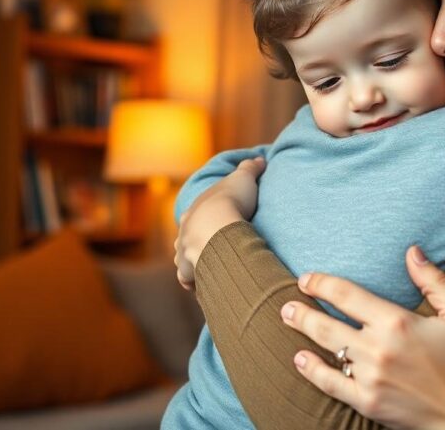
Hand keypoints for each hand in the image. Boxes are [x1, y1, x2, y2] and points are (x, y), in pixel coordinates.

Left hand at [174, 157, 265, 289]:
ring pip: (184, 260)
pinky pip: (189, 280)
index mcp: (193, 212)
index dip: (203, 222)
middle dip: (195, 245)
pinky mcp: (189, 270)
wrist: (218, 224)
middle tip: (211, 250)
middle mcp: (184, 232)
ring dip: (194, 264)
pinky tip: (206, 286)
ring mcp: (184, 252)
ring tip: (209, 270)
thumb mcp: (242, 179)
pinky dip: (195, 284)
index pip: (194, 218)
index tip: (213, 226)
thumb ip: (250, 169)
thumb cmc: (230, 201)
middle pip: (186, 240)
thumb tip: (260, 159)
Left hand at [280, 246, 444, 429]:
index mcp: (398, 321)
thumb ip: (434, 280)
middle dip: (302, 309)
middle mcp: (378, 347)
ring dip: (302, 332)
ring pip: (325, 349)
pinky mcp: (368, 402)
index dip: (322, 283)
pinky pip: (331, 384)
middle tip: (287, 302)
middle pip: (326, 322)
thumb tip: (411, 251)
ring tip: (288, 320)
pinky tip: (301, 360)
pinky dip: (312, 371)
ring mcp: (370, 377)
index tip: (307, 279)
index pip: (346, 294)